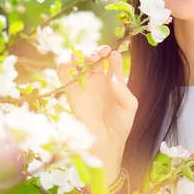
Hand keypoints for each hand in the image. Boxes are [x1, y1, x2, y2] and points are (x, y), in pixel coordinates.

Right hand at [56, 45, 137, 183]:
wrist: (106, 143)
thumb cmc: (121, 125)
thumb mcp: (129, 104)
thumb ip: (122, 87)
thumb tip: (113, 67)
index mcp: (111, 80)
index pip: (109, 58)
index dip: (111, 51)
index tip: (114, 51)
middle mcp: (96, 80)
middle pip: (92, 56)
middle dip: (97, 50)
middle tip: (102, 53)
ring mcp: (82, 84)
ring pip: (77, 60)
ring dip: (82, 54)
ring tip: (92, 58)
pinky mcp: (70, 91)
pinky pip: (63, 72)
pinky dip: (66, 63)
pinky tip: (76, 64)